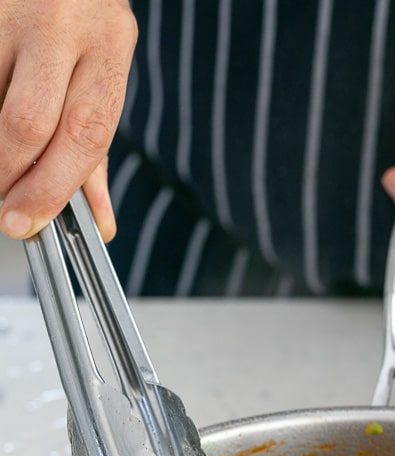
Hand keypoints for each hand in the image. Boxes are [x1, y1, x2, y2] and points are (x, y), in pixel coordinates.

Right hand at [0, 0, 136, 241]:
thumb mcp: (101, 72)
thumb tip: (98, 221)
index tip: (27, 221)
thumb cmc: (80, 19)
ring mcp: (10, 10)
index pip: (84, 134)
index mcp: (109, 43)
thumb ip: (95, 149)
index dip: (52, 189)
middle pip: (28, 123)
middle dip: (11, 176)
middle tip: (3, 205)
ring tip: (1, 165)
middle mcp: (62, 24)